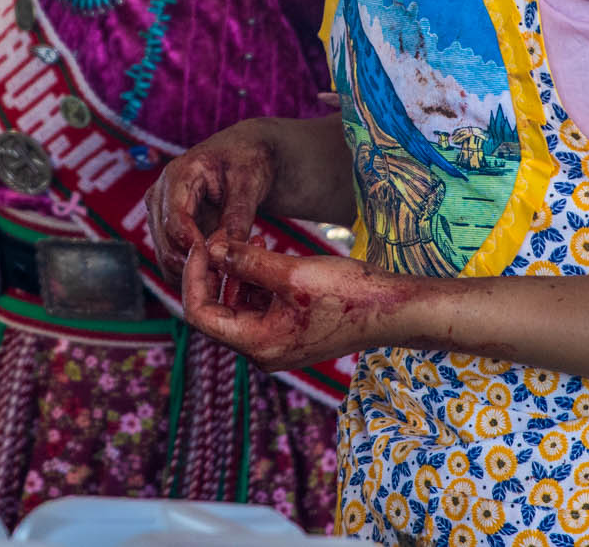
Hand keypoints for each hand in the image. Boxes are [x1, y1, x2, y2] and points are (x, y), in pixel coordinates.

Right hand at [145, 121, 278, 287]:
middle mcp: (160, 195)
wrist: (243, 156)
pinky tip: (218, 273)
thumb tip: (224, 252)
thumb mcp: (249, 183)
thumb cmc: (246, 161)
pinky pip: (172, 259)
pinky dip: (192, 271)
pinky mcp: (166, 229)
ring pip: (166, 257)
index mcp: (178, 175)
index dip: (195, 248)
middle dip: (195, 265)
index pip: (174, 221)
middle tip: (228, 278)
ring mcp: (159, 213)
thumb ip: (236, 216)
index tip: (221, 265)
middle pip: (165, 244)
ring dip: (193, 271)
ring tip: (227, 276)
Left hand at [181, 235, 406, 372]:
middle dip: (214, 272)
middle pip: (216, 311)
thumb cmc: (348, 293)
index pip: (201, 314)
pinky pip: (259, 307)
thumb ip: (248, 262)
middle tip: (219, 237)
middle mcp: (263, 351)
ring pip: (238, 306)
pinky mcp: (290, 332)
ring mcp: (277, 343)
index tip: (202, 244)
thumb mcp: (293, 273)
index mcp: (259, 344)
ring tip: (248, 239)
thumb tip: (212, 249)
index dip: (195, 277)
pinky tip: (266, 251)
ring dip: (236, 272)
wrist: (393, 310)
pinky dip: (256, 280)